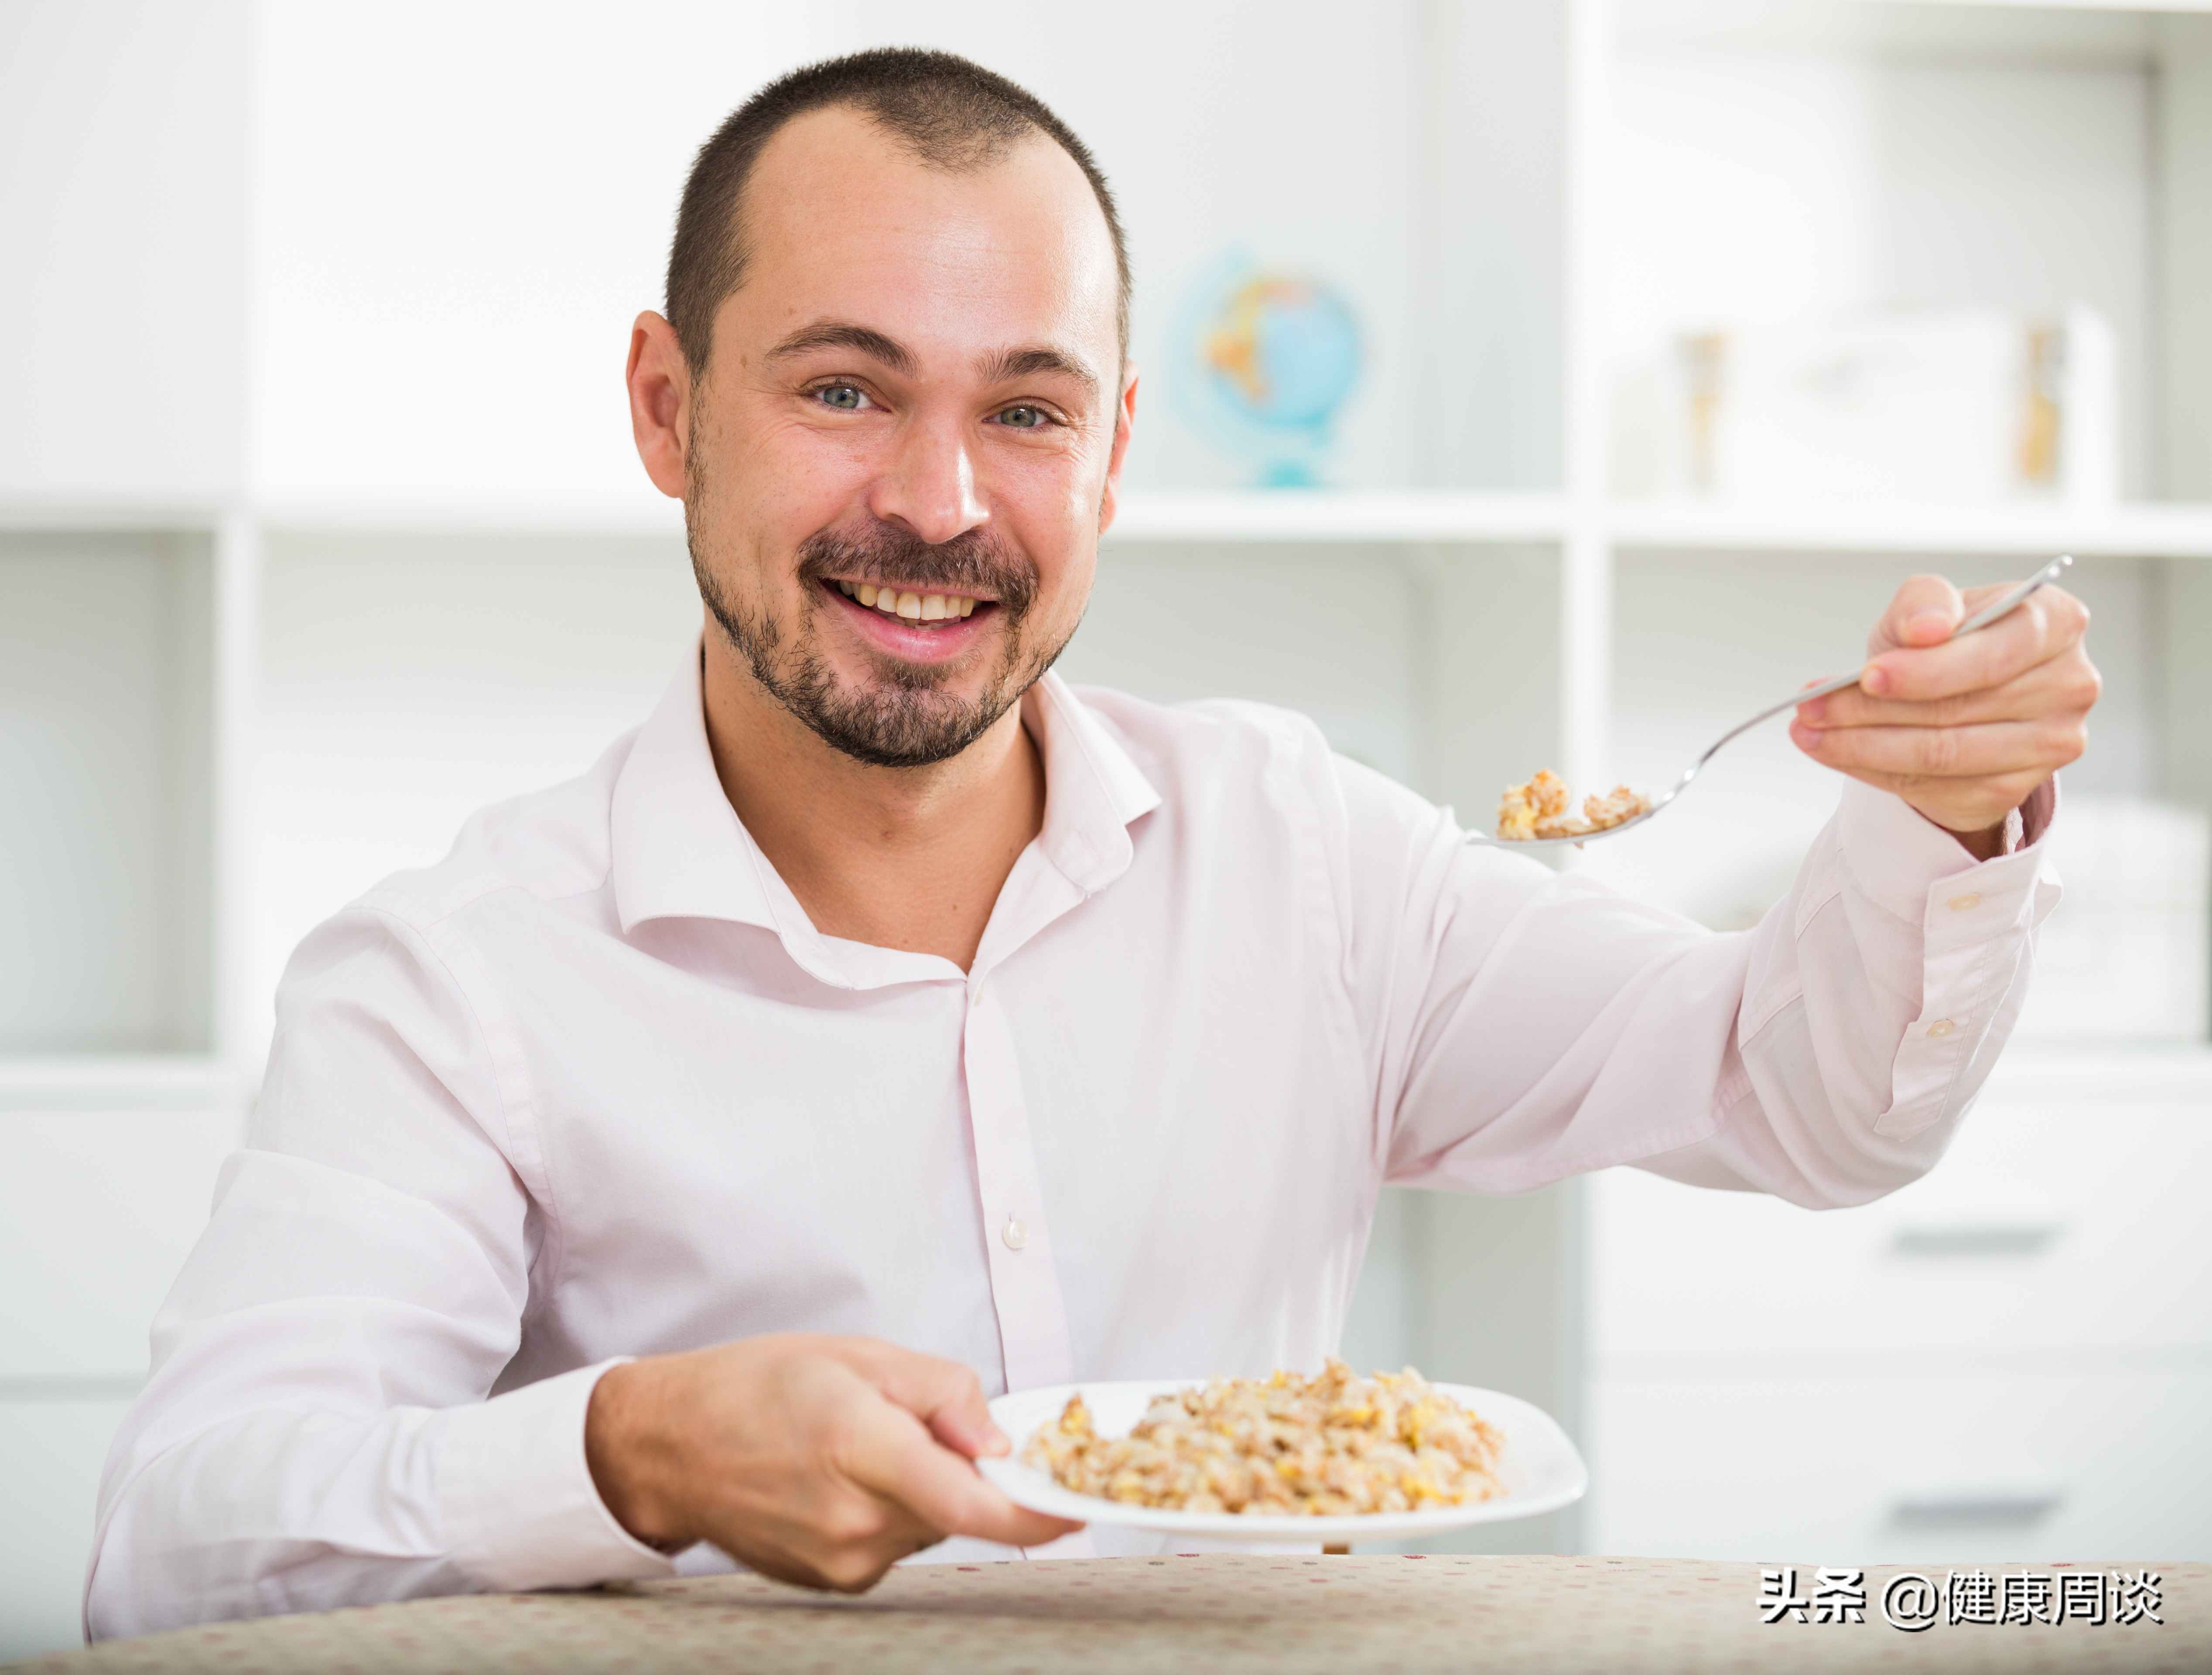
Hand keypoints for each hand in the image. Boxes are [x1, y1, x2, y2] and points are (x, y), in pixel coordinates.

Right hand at [584, 1333, 1079, 1591]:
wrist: (669, 1446)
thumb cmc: (755, 1386)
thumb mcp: (858, 1356)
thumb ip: (943, 1393)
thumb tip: (998, 1443)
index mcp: (862, 1449)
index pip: (975, 1504)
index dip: (1038, 1512)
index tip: (1078, 1504)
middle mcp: (854, 1520)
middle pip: (959, 1507)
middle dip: (962, 1469)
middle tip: (921, 1424)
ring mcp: (840, 1560)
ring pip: (928, 1525)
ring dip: (923, 1489)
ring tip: (863, 1444)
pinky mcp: (831, 1581)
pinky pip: (894, 1544)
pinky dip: (890, 1511)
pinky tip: (841, 1478)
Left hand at [1790, 572, 2098, 856]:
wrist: (1953, 694)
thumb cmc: (1944, 643)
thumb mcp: (1926, 608)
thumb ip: (1924, 603)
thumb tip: (1928, 628)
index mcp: (2057, 622)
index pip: (1990, 654)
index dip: (1925, 670)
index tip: (1867, 675)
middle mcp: (2070, 684)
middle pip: (1958, 708)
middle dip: (1871, 709)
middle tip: (1810, 707)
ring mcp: (2051, 742)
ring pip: (1942, 753)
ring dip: (1861, 744)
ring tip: (1808, 730)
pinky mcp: (2016, 788)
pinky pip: (1935, 786)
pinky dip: (1873, 769)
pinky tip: (1834, 751)